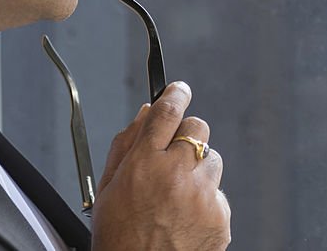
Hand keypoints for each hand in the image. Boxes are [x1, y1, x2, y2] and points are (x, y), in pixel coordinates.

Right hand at [90, 81, 230, 249]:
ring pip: (212, 159)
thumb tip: (146, 112)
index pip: (167, 110)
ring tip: (176, 197)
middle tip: (174, 153)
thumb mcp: (107, 189)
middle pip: (197, 128)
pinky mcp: (220, 216)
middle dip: (187, 134)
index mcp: (144, 163)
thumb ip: (126, 144)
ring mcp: (202, 195)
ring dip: (197, 170)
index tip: (179, 89)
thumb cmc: (119, 238)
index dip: (175, 93)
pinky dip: (205, 200)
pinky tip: (185, 217)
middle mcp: (176, 174)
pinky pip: (218, 192)